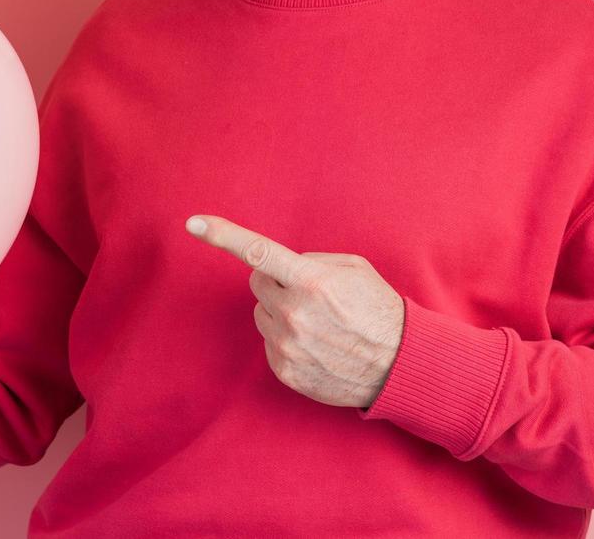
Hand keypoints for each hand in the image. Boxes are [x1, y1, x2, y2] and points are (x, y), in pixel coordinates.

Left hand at [185, 214, 404, 408]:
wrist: (399, 366)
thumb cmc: (377, 310)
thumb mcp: (353, 269)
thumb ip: (311, 261)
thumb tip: (282, 265)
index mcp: (312, 281)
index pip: (258, 252)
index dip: (223, 235)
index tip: (194, 223)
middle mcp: (294, 313)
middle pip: (257, 283)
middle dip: (276, 283)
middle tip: (308, 294)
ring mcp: (288, 344)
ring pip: (261, 313)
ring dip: (281, 312)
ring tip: (318, 323)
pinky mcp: (285, 370)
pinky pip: (269, 341)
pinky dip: (286, 339)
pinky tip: (315, 343)